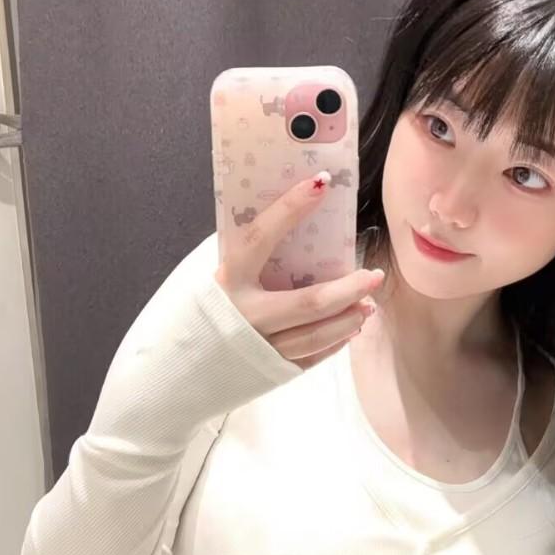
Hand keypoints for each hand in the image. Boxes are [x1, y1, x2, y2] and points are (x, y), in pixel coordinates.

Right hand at [214, 175, 385, 369]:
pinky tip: (349, 328)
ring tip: (368, 305)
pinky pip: (312, 356)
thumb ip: (251, 260)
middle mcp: (245, 314)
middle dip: (349, 289)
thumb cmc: (206, 314)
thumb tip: (296, 226)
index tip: (322, 183)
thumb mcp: (222, 280)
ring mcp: (260, 346)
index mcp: (229, 280)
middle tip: (373, 276)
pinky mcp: (271, 370)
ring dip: (349, 318)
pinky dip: (335, 341)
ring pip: (316, 334)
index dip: (291, 207)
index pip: (262, 236)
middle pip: (310, 302)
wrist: (181, 370)